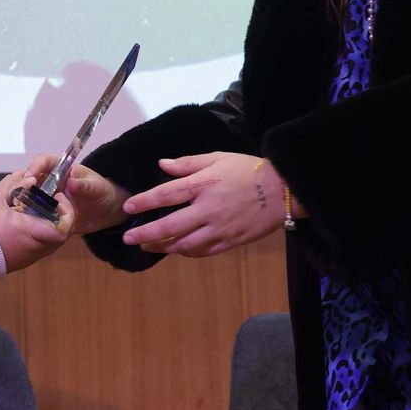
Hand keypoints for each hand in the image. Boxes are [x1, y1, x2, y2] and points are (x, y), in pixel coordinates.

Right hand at [0, 169, 74, 272]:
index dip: (66, 213)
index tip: (58, 199)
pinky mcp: (24, 261)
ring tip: (39, 212)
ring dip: (51, 226)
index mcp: (28, 231)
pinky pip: (41, 247)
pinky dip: (41, 235)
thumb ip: (14, 184)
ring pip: (52, 242)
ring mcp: (29, 257)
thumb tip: (29, 177)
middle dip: (60, 218)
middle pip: (60, 235)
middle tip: (52, 203)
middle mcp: (33, 248)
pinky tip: (28, 223)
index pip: (62, 229)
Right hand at [25, 154, 131, 234]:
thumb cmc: (102, 193)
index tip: (30, 177)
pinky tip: (33, 224)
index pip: (44, 162)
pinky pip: (36, 215)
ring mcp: (48, 199)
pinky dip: (32, 219)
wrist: (107, 213)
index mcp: (62, 170)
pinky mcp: (48, 214)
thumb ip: (85, 186)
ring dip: (25, 204)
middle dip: (24, 187)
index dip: (35, 166)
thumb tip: (72, 183)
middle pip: (30, 180)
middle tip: (23, 198)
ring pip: (29, 198)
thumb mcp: (96, 188)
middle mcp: (51, 183)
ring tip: (26, 213)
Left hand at [121, 152, 299, 256]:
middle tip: (128, 239)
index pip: (166, 195)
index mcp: (203, 185)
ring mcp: (219, 229)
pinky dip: (185, 252)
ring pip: (183, 244)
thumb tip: (162, 164)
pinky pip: (202, 252)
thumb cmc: (248, 170)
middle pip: (169, 226)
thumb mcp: (218, 158)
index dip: (144, 202)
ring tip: (146, 246)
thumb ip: (188, 163)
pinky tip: (176, 249)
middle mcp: (208, 210)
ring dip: (162, 247)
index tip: (128, 208)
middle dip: (145, 234)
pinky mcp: (229, 242)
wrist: (282, 191)